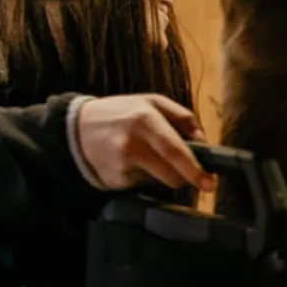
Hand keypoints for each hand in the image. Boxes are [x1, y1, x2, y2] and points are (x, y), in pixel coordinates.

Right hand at [76, 94, 215, 191]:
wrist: (76, 128)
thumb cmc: (122, 113)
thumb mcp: (152, 102)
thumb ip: (183, 117)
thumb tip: (204, 141)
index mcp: (145, 120)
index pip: (175, 150)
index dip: (194, 169)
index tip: (210, 182)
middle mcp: (132, 144)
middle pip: (171, 174)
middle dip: (189, 180)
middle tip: (201, 182)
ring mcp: (121, 164)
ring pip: (160, 182)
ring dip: (166, 175)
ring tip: (151, 158)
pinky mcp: (114, 180)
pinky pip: (143, 184)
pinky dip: (145, 177)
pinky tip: (132, 163)